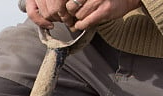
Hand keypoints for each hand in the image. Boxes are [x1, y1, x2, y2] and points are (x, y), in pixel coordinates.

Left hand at [26, 0, 141, 30]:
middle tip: (73, 15)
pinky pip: (85, 22)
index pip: (66, 1)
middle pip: (70, 7)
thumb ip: (75, 2)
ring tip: (82, 18)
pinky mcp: (104, 10)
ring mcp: (98, 0)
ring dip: (77, 20)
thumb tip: (58, 12)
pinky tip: (82, 24)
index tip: (66, 11)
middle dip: (69, 14)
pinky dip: (81, 26)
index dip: (65, 7)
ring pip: (77, 16)